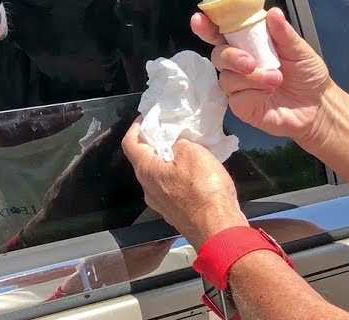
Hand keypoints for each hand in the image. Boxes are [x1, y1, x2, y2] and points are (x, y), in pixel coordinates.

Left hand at [121, 118, 246, 248]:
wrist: (218, 229)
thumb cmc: (203, 189)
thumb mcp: (192, 152)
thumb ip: (179, 142)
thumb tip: (175, 144)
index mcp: (146, 171)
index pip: (130, 143)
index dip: (135, 127)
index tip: (145, 118)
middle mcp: (148, 189)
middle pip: (144, 160)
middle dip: (155, 144)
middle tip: (170, 131)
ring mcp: (161, 205)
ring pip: (159, 176)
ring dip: (169, 161)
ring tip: (186, 150)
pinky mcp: (175, 214)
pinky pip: (172, 189)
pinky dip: (179, 177)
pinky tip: (196, 173)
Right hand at [192, 7, 332, 143]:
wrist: (318, 106)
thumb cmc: (306, 73)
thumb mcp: (299, 49)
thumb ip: (283, 33)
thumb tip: (273, 12)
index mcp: (248, 44)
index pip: (221, 32)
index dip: (207, 26)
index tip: (199, 19)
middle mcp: (238, 64)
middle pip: (218, 55)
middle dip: (231, 56)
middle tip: (250, 62)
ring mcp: (238, 87)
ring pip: (227, 79)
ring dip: (252, 78)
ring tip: (276, 79)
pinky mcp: (242, 107)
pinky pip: (236, 99)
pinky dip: (254, 94)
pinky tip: (269, 93)